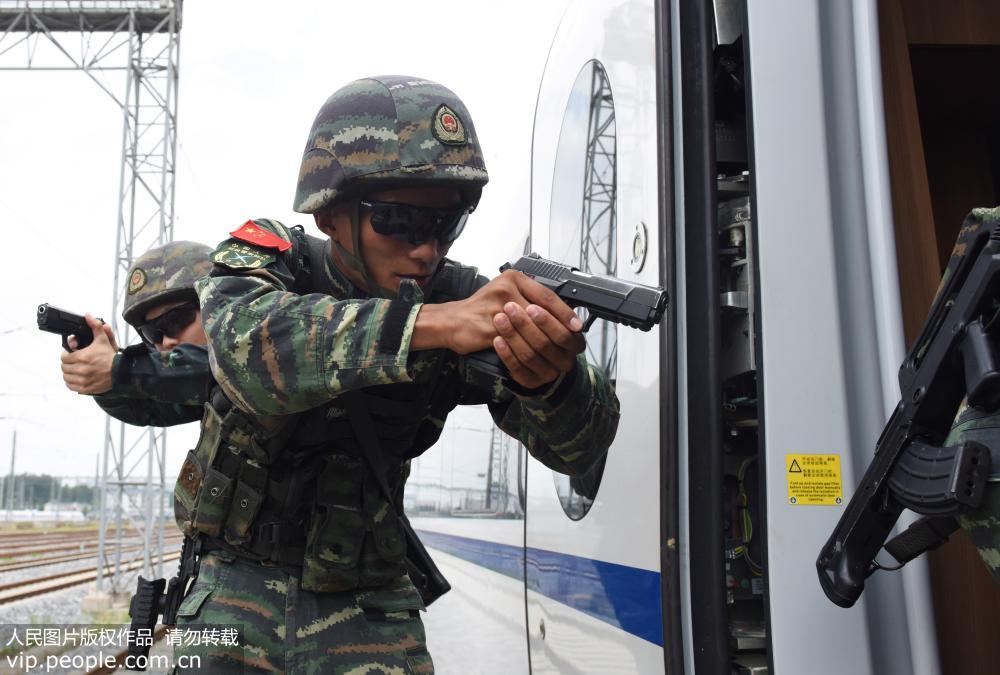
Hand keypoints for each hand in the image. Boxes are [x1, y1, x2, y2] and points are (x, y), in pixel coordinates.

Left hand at [60, 314, 118, 394]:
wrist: (120, 372)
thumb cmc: (110, 357)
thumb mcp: (103, 339)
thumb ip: (95, 326)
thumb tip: (88, 316)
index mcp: (82, 357)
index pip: (64, 357)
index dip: (67, 354)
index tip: (71, 354)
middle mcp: (80, 369)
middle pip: (64, 367)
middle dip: (68, 363)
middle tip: (73, 361)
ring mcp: (82, 380)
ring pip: (66, 377)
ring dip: (69, 373)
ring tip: (75, 369)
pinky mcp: (85, 388)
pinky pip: (71, 386)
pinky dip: (72, 383)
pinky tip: (77, 378)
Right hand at [414, 269, 584, 388]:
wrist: (453, 320)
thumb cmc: (482, 308)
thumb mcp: (507, 293)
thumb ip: (530, 297)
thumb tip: (562, 312)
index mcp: (513, 278)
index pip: (547, 296)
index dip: (564, 312)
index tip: (576, 325)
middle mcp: (505, 289)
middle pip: (542, 314)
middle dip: (559, 330)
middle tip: (571, 340)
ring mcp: (496, 308)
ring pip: (531, 330)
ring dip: (545, 343)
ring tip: (557, 350)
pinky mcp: (490, 327)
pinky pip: (515, 342)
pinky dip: (528, 350)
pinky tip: (537, 355)